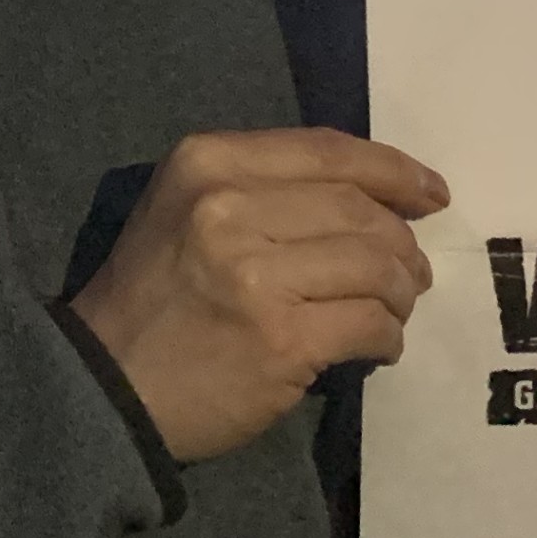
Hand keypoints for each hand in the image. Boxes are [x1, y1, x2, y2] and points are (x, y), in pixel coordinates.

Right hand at [68, 129, 446, 464]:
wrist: (104, 385)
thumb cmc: (153, 295)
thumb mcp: (187, 209)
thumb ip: (266, 188)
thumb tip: (378, 198)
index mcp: (208, 163)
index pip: (327, 152)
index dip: (393, 170)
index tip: (432, 193)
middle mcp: (230, 208)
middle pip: (360, 210)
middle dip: (403, 243)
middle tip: (413, 272)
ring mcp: (257, 276)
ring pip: (376, 266)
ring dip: (401, 293)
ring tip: (393, 310)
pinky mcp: (282, 341)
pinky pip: (370, 324)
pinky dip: (388, 337)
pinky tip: (378, 346)